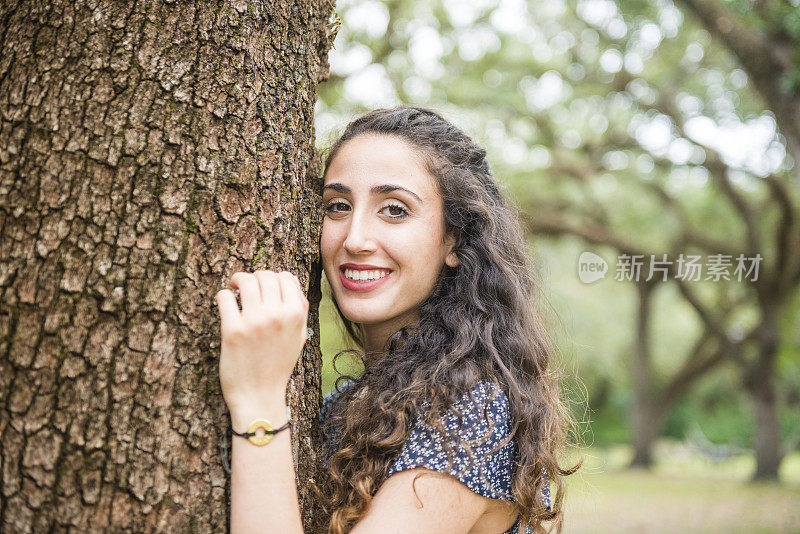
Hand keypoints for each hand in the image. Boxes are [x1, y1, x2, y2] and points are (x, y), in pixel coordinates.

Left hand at [215, 270, 308, 418]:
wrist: (259, 395)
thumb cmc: (278, 365)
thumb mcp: (299, 337)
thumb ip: (299, 309)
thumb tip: (290, 281)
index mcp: (296, 315)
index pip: (286, 277)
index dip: (274, 277)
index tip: (265, 285)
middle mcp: (277, 315)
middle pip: (265, 275)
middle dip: (254, 277)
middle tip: (246, 286)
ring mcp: (254, 322)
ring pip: (245, 280)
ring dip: (237, 280)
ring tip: (233, 287)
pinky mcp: (232, 330)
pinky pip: (225, 297)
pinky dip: (224, 296)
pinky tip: (226, 305)